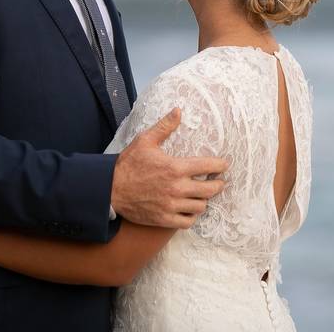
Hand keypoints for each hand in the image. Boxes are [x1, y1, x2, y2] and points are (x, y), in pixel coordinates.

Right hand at [110, 108, 227, 228]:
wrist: (109, 190)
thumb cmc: (128, 164)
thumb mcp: (145, 140)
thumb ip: (164, 126)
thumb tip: (178, 110)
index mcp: (175, 168)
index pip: (208, 167)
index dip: (220, 165)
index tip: (224, 165)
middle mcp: (177, 188)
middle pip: (209, 190)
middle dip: (218, 184)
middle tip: (218, 181)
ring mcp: (171, 206)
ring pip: (200, 206)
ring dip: (204, 200)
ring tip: (202, 194)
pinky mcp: (163, 219)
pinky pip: (187, 222)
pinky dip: (192, 216)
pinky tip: (189, 209)